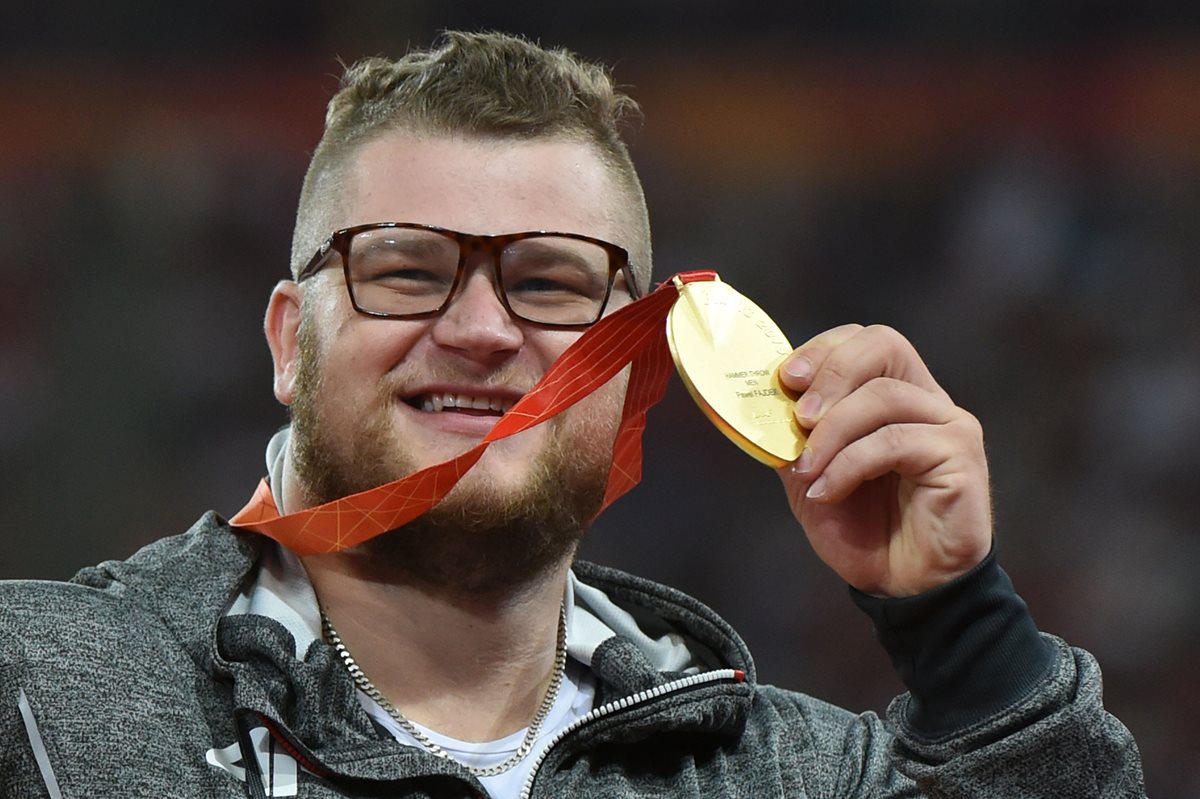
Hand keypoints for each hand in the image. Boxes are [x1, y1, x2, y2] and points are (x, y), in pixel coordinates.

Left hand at [776, 324, 991, 596]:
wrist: (901, 588)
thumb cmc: (862, 530)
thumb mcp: (811, 476)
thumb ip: (793, 437)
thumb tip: (761, 401)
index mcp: (895, 395)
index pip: (865, 340)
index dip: (823, 350)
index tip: (787, 380)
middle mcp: (927, 401)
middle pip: (883, 344)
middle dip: (831, 373)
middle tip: (800, 418)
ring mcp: (949, 425)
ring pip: (883, 395)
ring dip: (832, 434)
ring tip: (808, 472)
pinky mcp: (960, 457)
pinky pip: (894, 442)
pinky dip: (849, 465)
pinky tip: (828, 492)